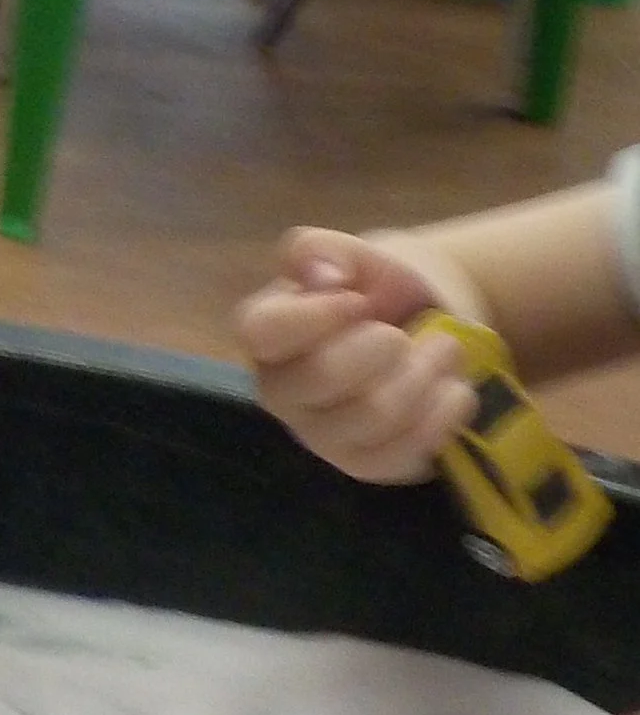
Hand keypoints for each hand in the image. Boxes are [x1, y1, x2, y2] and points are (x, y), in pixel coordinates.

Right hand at [233, 226, 474, 482]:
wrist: (425, 324)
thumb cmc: (377, 287)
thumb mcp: (351, 253)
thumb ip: (319, 249)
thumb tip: (324, 277)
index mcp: (266, 335)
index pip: (262, 332)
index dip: (316, 315)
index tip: (359, 299)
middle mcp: (282, 391)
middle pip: (324, 377)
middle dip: (385, 345)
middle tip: (408, 331)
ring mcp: (321, 435)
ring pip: (375, 414)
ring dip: (424, 373)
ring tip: (443, 350)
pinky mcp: (366, 465)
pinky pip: (407, 449)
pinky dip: (444, 411)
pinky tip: (453, 388)